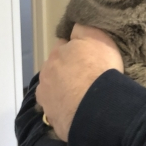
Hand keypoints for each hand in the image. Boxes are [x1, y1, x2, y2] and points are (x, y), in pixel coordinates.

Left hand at [36, 24, 123, 140]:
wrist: (96, 106)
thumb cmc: (99, 68)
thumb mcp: (97, 37)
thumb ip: (83, 29)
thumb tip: (74, 27)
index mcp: (57, 53)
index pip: (63, 45)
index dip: (75, 49)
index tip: (86, 56)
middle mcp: (46, 73)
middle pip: (55, 68)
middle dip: (66, 71)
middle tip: (85, 77)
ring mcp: (46, 97)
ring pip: (53, 90)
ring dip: (63, 91)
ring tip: (82, 96)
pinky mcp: (51, 118)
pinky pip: (57, 111)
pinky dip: (64, 109)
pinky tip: (77, 111)